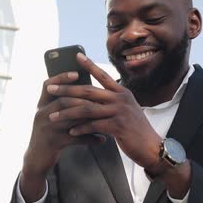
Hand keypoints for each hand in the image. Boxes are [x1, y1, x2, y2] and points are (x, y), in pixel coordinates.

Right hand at [20, 70, 104, 201]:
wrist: (37, 159)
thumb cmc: (49, 134)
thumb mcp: (51, 117)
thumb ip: (63, 106)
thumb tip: (88, 92)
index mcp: (41, 105)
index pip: (48, 85)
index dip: (61, 77)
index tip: (76, 73)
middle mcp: (42, 114)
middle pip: (63, 100)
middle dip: (83, 99)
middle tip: (100, 99)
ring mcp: (46, 128)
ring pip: (70, 118)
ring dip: (89, 118)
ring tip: (105, 117)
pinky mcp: (53, 142)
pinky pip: (76, 138)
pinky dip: (90, 138)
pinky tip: (102, 140)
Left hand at [46, 53, 162, 168]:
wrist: (152, 147)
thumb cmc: (135, 129)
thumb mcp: (126, 109)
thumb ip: (112, 100)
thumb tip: (92, 95)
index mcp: (122, 92)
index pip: (103, 75)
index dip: (89, 65)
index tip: (76, 56)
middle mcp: (121, 98)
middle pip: (88, 91)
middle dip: (66, 90)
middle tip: (50, 89)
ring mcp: (120, 112)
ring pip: (87, 109)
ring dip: (67, 113)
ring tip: (53, 116)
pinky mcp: (118, 126)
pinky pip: (94, 126)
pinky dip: (80, 129)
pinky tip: (70, 132)